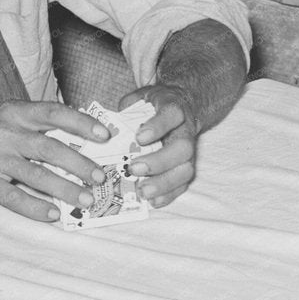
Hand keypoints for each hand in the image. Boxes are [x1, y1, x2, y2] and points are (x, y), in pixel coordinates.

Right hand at [0, 100, 112, 222]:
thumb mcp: (5, 116)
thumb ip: (35, 125)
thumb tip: (79, 140)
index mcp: (14, 112)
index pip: (53, 113)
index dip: (81, 123)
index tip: (105, 135)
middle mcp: (5, 132)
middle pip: (50, 148)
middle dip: (79, 164)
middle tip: (100, 178)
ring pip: (36, 175)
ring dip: (65, 189)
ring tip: (87, 200)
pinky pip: (14, 197)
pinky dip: (36, 208)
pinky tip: (53, 214)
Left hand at [117, 83, 196, 206]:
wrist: (181, 105)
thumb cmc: (154, 104)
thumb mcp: (140, 98)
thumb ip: (126, 108)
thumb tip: (109, 126)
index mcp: (173, 107)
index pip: (172, 114)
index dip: (158, 126)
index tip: (139, 137)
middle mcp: (185, 129)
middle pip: (183, 147)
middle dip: (159, 161)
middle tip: (134, 169)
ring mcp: (189, 150)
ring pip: (186, 169)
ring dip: (164, 183)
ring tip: (143, 191)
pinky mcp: (187, 166)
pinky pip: (184, 184)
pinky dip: (169, 195)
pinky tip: (153, 201)